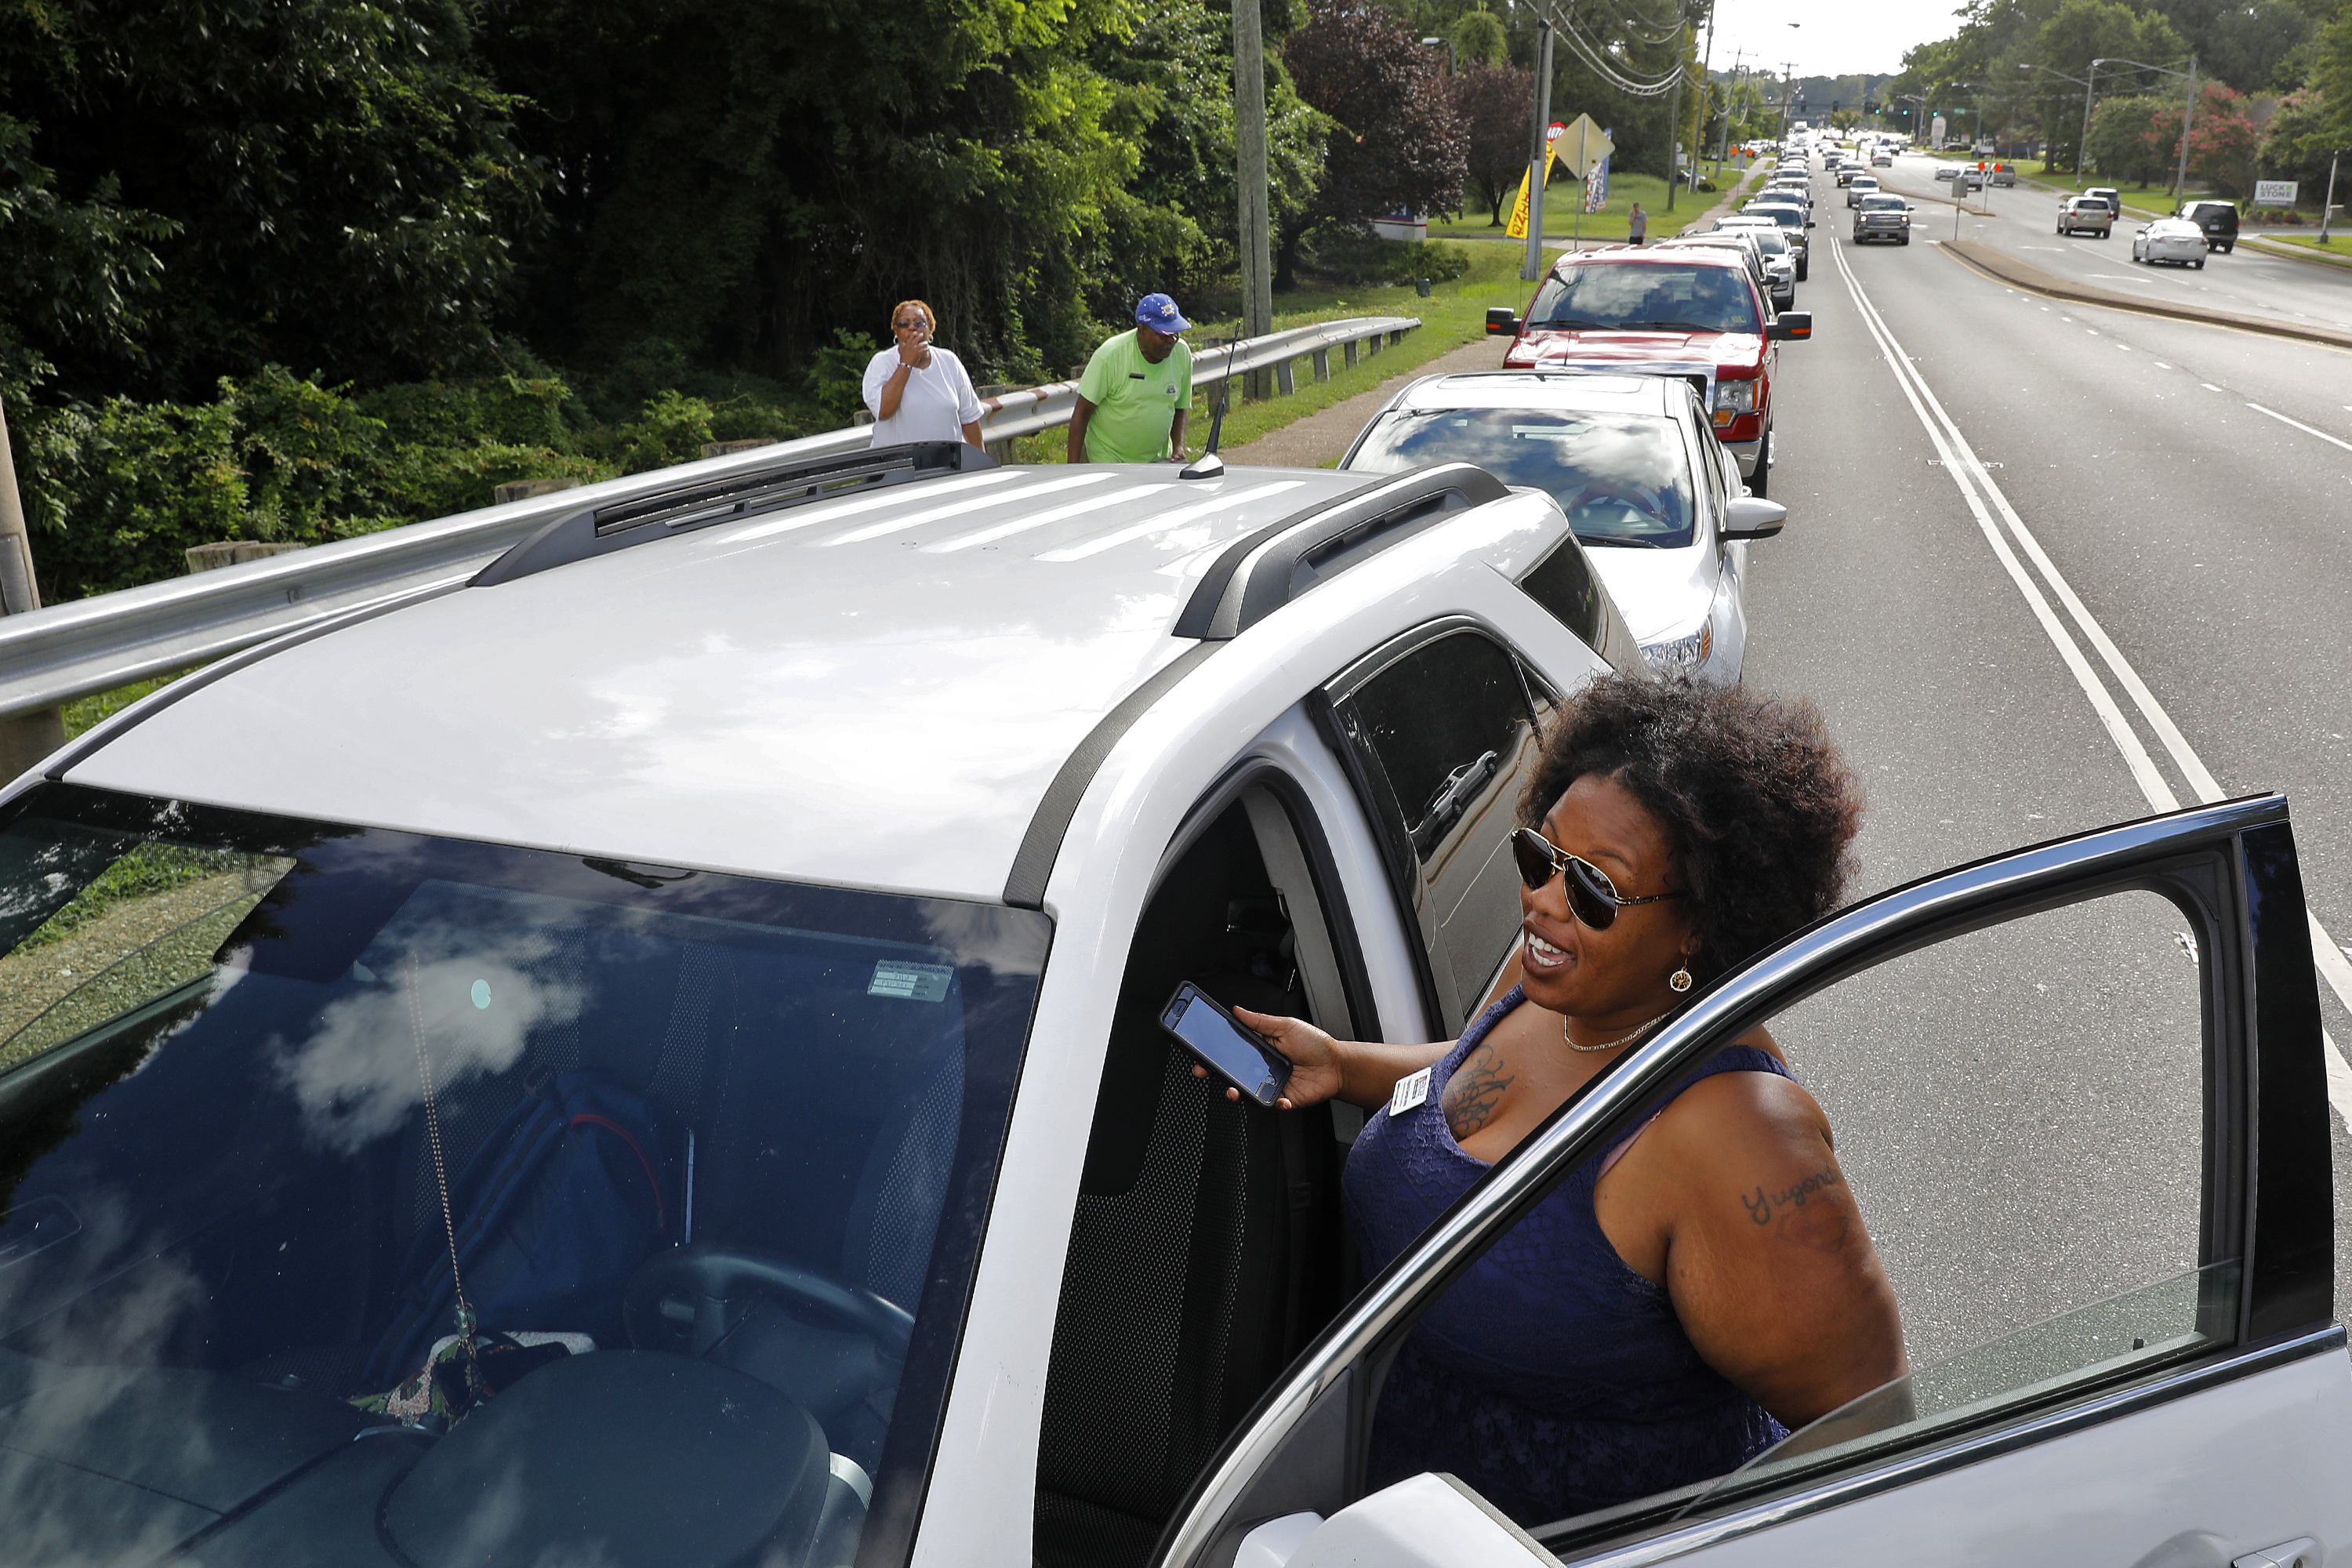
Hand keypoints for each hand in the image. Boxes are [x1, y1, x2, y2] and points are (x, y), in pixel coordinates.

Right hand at [893, 321, 932, 369]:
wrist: (906, 364)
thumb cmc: (904, 357)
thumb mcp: (901, 350)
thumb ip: (902, 345)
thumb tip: (902, 342)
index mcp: (907, 345)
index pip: (910, 338)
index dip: (913, 334)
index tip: (915, 332)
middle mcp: (911, 346)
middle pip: (916, 339)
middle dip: (919, 336)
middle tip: (922, 334)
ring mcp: (915, 350)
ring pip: (921, 344)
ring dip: (924, 343)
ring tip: (926, 342)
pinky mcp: (918, 354)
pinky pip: (924, 350)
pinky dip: (926, 349)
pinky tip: (927, 348)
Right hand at [1194, 1007, 1344, 1109]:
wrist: (1337, 1064)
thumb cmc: (1315, 1043)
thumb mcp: (1286, 1025)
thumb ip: (1260, 1021)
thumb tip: (1238, 1011)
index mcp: (1260, 1048)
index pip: (1232, 1050)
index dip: (1215, 1053)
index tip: (1201, 1052)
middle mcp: (1261, 1067)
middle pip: (1232, 1073)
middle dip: (1216, 1073)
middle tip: (1205, 1071)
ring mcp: (1270, 1084)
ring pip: (1246, 1091)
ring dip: (1237, 1092)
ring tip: (1233, 1090)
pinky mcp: (1282, 1099)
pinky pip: (1271, 1104)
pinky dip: (1274, 1104)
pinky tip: (1279, 1099)